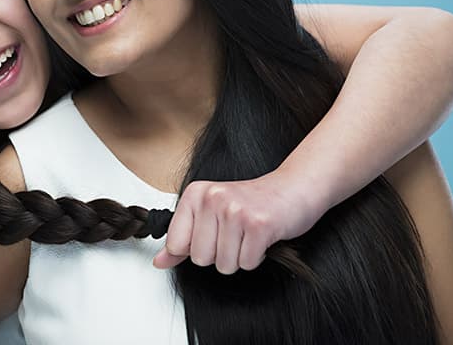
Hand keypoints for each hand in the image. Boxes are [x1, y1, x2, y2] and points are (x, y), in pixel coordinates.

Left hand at [152, 170, 322, 273]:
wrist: (293, 188)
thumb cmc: (252, 202)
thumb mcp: (210, 214)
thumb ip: (182, 239)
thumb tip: (159, 262)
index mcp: (195, 193)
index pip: (176, 244)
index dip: (196, 248)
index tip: (212, 233)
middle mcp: (212, 198)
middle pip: (200, 258)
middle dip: (220, 254)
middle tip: (235, 233)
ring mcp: (235, 210)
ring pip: (223, 264)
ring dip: (239, 257)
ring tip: (247, 234)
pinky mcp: (258, 225)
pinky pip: (246, 263)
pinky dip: (255, 257)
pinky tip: (260, 238)